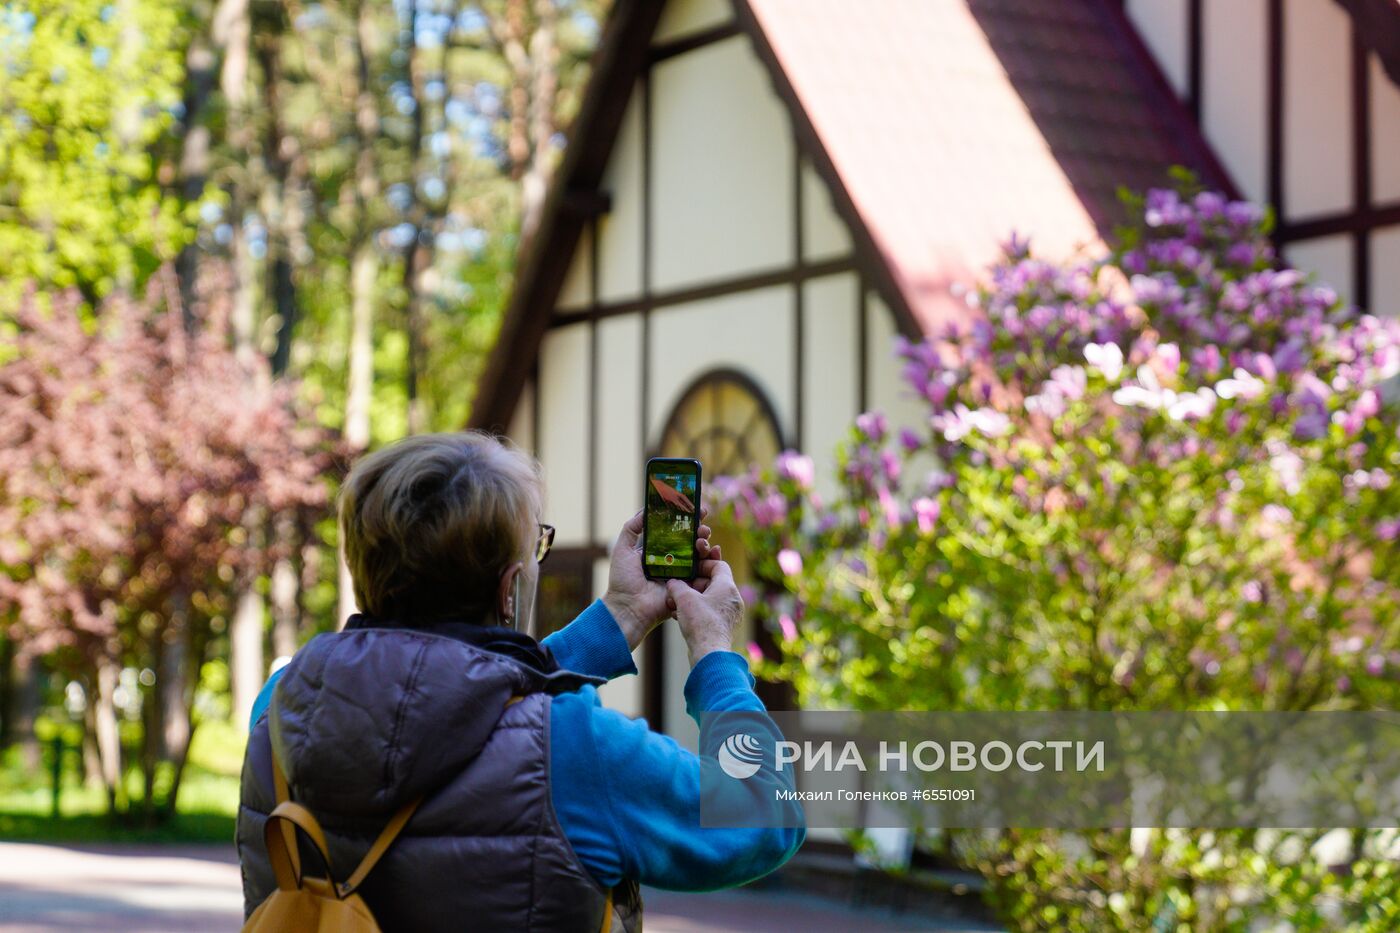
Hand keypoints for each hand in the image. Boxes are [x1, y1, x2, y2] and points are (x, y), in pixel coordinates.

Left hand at [603, 507, 718, 651]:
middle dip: (700, 530)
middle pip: (690, 541)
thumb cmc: (622, 579)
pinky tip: (712, 551)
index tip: (696, 509)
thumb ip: (632, 528)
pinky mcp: (687, 585)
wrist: (629, 607)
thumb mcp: (622, 549)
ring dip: (705, 543)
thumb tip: (646, 509)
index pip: (674, 531)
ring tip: (703, 538)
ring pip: (699, 554)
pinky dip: (710, 561)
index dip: (685, 520)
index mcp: (656, 550)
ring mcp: (680, 573)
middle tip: (703, 526)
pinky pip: (702, 572)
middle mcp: (670, 560)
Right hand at [665, 559, 744, 666]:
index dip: (703, 564)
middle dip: (693, 585)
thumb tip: (672, 583)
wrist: (709, 653)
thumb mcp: (684, 598)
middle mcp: (733, 599)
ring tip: (675, 604)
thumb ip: (676, 585)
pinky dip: (697, 611)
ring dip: (692, 600)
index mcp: (728, 587)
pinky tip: (679, 617)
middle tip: (678, 588)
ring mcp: (731, 614)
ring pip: (710, 600)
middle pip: (713, 583)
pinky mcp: (725, 627)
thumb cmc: (700, 622)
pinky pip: (710, 613)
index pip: (719, 565)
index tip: (689, 569)